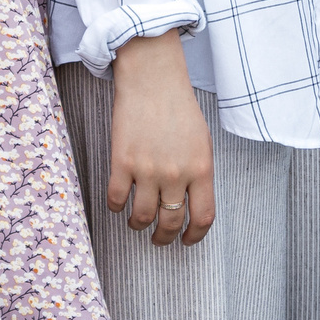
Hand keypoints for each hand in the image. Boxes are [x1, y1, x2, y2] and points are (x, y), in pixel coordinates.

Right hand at [109, 31, 214, 245]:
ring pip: (141, 217)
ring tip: (137, 222)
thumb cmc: (179, 108)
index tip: (186, 240)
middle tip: (159, 238)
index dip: (194, 236)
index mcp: (201, 168)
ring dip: (138, 225)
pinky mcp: (122, 162)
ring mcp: (148, 169)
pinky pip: (117, 200)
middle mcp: (176, 173)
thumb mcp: (202, 142)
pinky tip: (120, 202)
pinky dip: (117, 207)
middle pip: (170, 222)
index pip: (203, 217)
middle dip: (164, 237)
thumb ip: (198, 174)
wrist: (152, 79)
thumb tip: (190, 205)